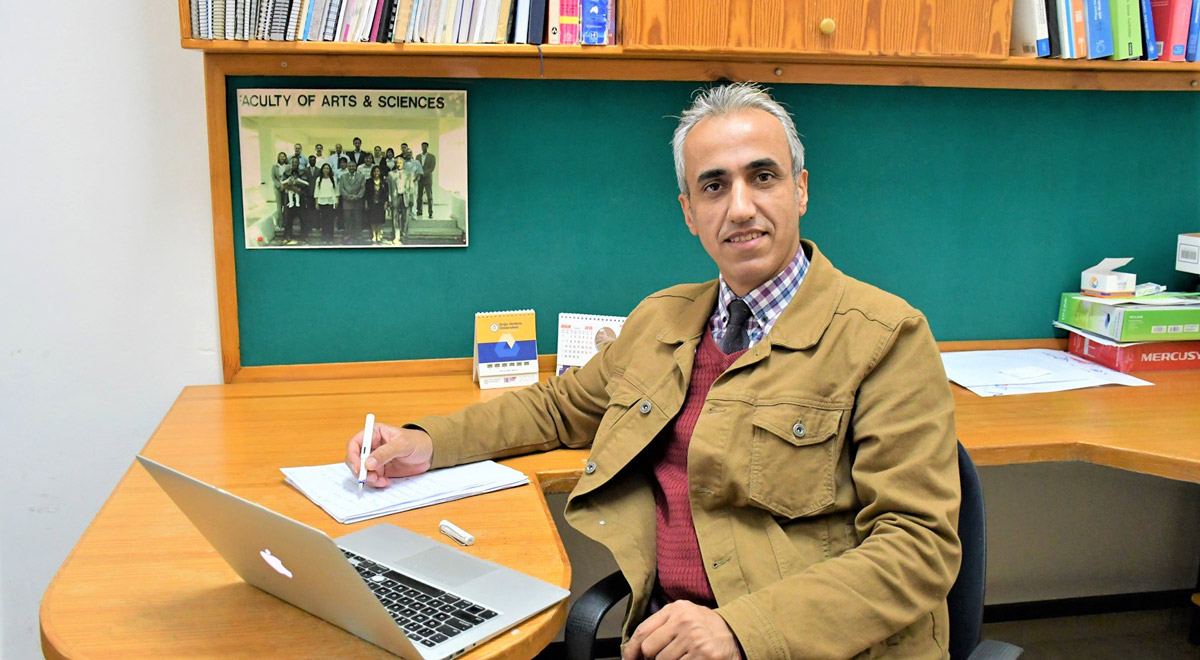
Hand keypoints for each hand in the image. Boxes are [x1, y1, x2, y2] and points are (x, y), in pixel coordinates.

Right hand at [345, 423, 432, 487]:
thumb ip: (385, 453)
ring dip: (369, 479)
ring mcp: (376, 459)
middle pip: (355, 459)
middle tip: (370, 478)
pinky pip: (372, 478)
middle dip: (360, 470)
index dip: (352, 456)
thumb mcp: (402, 445)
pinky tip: (386, 482)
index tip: (358, 467)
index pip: (355, 443)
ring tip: (381, 481)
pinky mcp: (381, 470)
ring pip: (363, 471)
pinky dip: (376, 483)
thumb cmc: (417, 442)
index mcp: (374, 434)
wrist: (429, 453)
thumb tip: (368, 463)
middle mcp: (372, 446)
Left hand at [622, 600, 740, 659]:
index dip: (632, 649)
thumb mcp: (683, 615)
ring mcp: (694, 640)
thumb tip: (636, 647)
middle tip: (665, 656)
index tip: (629, 659)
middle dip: (653, 658)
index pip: (643, 631)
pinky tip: (690, 659)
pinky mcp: (703, 656)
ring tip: (682, 656)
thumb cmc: (706, 626)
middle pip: (650, 650)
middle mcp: (684, 622)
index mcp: (676, 609)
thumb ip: (661, 625)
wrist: (735, 634)